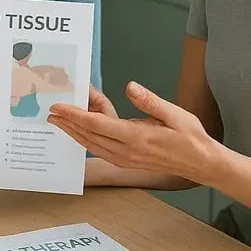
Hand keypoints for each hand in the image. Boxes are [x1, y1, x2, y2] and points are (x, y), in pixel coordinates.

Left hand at [48, 81, 219, 182]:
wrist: (201, 163)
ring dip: (73, 132)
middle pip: (88, 136)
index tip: (59, 108)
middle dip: (67, 124)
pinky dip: (85, 140)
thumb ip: (150, 101)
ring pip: (91, 145)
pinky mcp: (126, 161)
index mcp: (136, 138)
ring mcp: (125, 159)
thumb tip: (130, 86)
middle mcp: (126, 152)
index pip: (98, 124)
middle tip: (50, 112)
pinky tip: (79, 133)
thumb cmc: (190, 137)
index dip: (75, 115)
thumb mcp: (174, 114)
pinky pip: (99, 150)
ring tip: (58, 121)